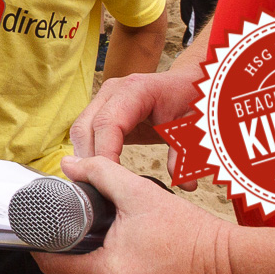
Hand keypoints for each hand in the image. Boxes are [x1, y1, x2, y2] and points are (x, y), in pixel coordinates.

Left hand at [32, 156, 231, 273]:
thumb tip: (67, 165)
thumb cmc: (187, 230)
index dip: (40, 245)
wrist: (224, 258)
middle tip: (52, 230)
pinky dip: (95, 269)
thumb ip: (99, 174)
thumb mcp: (138, 193)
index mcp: (110, 271)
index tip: (34, 229)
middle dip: (58, 254)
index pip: (56, 266)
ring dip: (76, 264)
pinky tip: (96, 252)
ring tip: (73, 239)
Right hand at [70, 68, 201, 187]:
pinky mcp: (102, 110)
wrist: (186, 85)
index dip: (104, 153)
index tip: (111, 179)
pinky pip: (86, 132)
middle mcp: (113, 91)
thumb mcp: (194, 128)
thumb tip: (185, 186)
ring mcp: (104, 99)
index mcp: (136, 90)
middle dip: (90, 159)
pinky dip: (89, 153)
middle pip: (85, 127)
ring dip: (86, 158)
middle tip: (103, 188)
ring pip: (80, 131)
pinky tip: (101, 172)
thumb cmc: (189, 103)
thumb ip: (185, 156)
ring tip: (101, 183)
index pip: (107, 123)